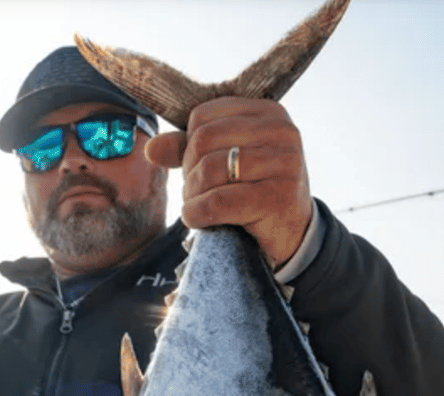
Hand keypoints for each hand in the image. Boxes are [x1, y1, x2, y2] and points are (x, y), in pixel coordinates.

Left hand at [146, 97, 312, 268]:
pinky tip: (199, 220)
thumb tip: (151, 149)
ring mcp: (283, 163)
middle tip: (195, 193)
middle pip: (203, 140)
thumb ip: (189, 150)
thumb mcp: (226, 164)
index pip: (203, 116)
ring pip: (209, 170)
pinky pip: (217, 202)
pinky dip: (197, 214)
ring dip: (192, 195)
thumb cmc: (254, 193)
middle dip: (189, 172)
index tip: (198, 169)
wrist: (292, 234)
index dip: (188, 146)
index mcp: (267, 113)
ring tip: (198, 207)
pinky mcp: (276, 198)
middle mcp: (281, 131)